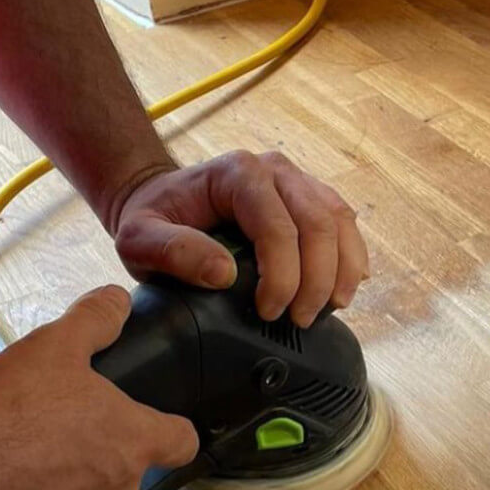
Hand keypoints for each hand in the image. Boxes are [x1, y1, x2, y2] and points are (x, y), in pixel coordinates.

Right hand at [0, 286, 197, 489]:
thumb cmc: (6, 423)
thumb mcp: (53, 348)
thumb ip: (93, 321)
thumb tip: (116, 301)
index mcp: (132, 440)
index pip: (182, 440)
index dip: (173, 430)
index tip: (162, 426)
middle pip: (125, 471)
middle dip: (96, 454)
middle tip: (55, 434)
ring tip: (22, 466)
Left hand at [110, 150, 368, 326]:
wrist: (162, 198)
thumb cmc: (154, 218)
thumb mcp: (138, 238)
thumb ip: (173, 252)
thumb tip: (223, 274)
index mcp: (237, 173)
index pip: (277, 225)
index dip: (282, 275)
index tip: (269, 311)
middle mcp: (275, 170)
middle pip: (318, 223)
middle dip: (317, 279)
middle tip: (301, 319)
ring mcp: (296, 180)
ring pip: (339, 220)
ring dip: (343, 268)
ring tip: (332, 306)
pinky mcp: (309, 196)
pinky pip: (343, 221)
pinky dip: (351, 254)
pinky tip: (350, 283)